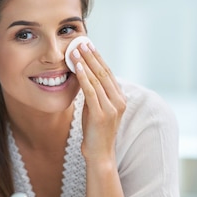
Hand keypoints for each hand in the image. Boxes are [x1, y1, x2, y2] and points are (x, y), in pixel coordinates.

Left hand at [70, 42, 125, 161]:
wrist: (100, 154)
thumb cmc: (95, 131)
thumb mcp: (95, 108)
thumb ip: (94, 95)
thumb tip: (84, 78)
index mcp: (120, 98)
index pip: (108, 73)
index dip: (98, 58)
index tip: (89, 45)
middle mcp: (119, 100)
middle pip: (104, 72)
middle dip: (92, 56)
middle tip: (82, 42)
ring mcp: (112, 107)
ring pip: (97, 79)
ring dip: (86, 63)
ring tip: (76, 50)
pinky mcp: (101, 114)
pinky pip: (91, 91)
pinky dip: (84, 77)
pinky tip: (77, 67)